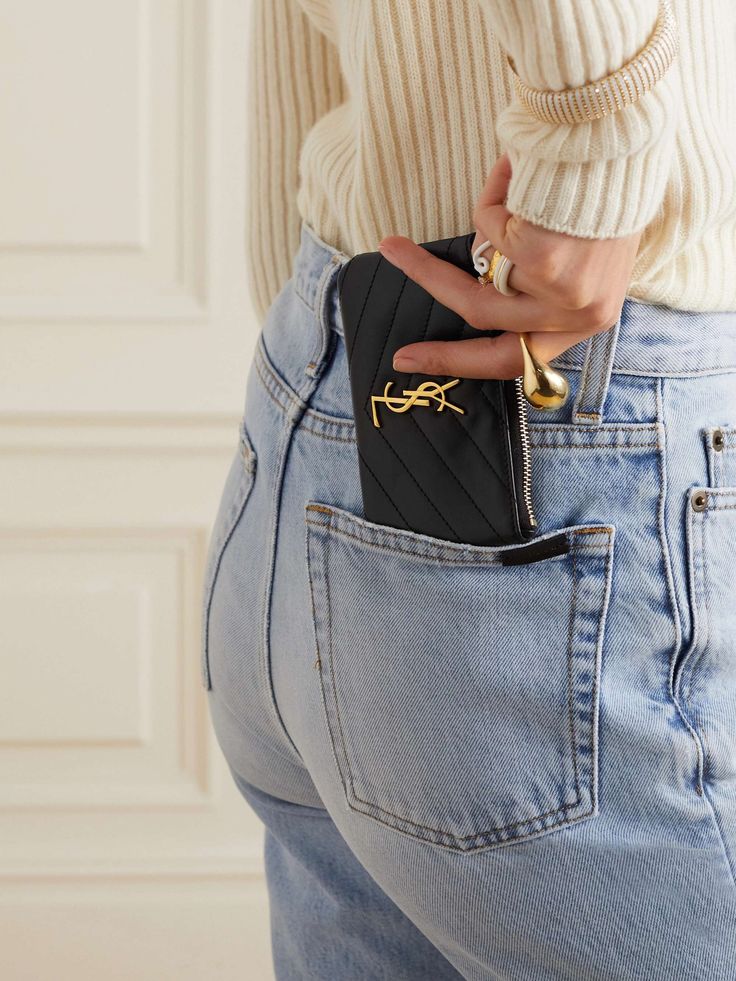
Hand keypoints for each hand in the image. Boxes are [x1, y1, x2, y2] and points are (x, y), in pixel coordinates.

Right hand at [377, 153, 640, 379]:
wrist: (632, 143)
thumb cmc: (606, 196)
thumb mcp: (580, 255)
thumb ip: (537, 284)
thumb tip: (479, 281)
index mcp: (585, 321)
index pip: (509, 360)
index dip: (454, 360)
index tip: (407, 359)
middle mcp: (577, 317)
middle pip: (480, 316)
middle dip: (430, 280)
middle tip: (390, 252)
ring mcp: (562, 295)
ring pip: (485, 265)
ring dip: (489, 215)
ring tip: (516, 176)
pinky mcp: (547, 265)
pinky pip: (490, 232)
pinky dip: (496, 195)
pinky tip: (523, 172)